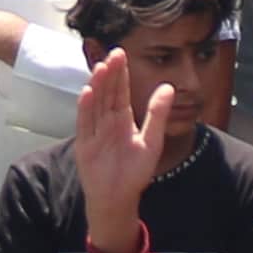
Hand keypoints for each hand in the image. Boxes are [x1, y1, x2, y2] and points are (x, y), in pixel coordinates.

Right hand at [72, 49, 177, 251]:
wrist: (119, 198)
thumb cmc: (135, 173)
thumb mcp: (152, 141)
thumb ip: (157, 114)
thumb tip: (168, 86)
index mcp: (122, 119)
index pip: (120, 91)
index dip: (121, 73)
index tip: (122, 53)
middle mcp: (106, 122)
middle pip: (107, 93)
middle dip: (110, 74)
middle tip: (113, 53)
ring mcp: (94, 132)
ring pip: (95, 104)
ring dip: (97, 86)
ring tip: (101, 68)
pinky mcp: (85, 144)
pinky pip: (85, 123)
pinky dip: (85, 108)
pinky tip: (87, 92)